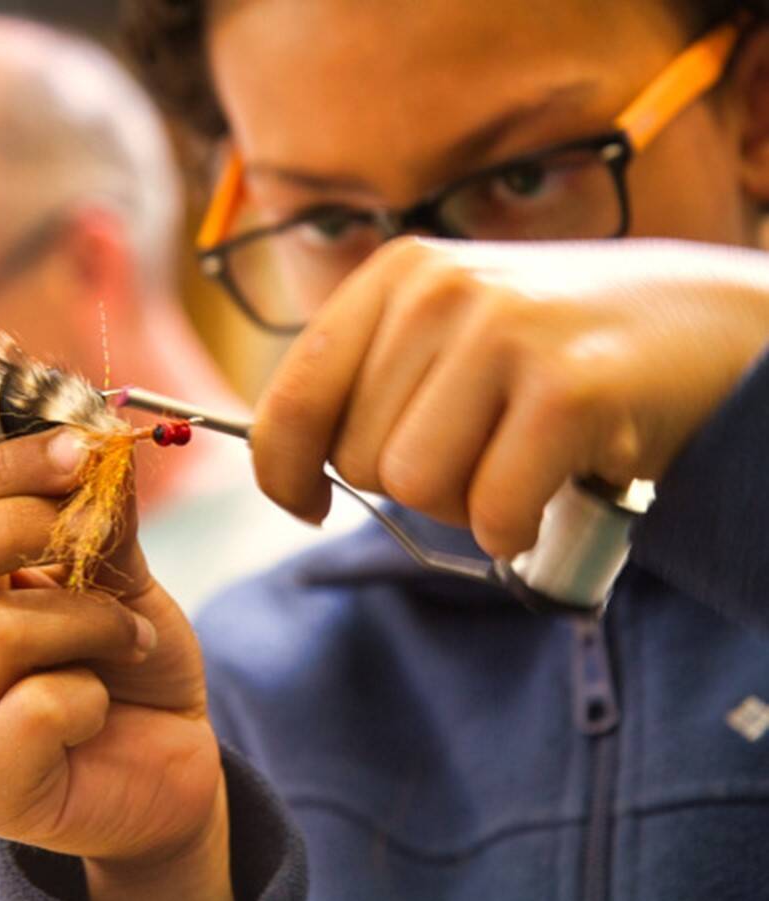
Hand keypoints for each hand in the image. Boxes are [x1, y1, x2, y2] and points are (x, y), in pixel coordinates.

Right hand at [0, 429, 230, 900]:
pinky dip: (91, 697)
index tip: (81, 443)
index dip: (3, 463)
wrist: (171, 762)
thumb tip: (95, 443)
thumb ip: (100, 517)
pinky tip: (100, 709)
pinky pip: (35, 710)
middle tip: (94, 530)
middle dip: (18, 524)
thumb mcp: (121, 575)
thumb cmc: (127, 665)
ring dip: (89, 618)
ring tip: (130, 636)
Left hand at [252, 237, 768, 556]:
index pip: (292, 397)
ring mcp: (506, 331)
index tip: (305, 503)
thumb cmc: (562, 348)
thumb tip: (285, 466)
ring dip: (466, 505)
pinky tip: (554, 485)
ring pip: (417, 487)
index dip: (282, 470)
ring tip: (519, 459)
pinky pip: (492, 510)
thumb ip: (370, 380)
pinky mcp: (567, 388)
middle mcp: (440, 289)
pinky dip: (517, 526)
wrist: (718, 324)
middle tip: (483, 450)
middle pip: (359, 459)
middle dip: (411, 484)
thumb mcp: (451, 333)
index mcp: (397, 274)